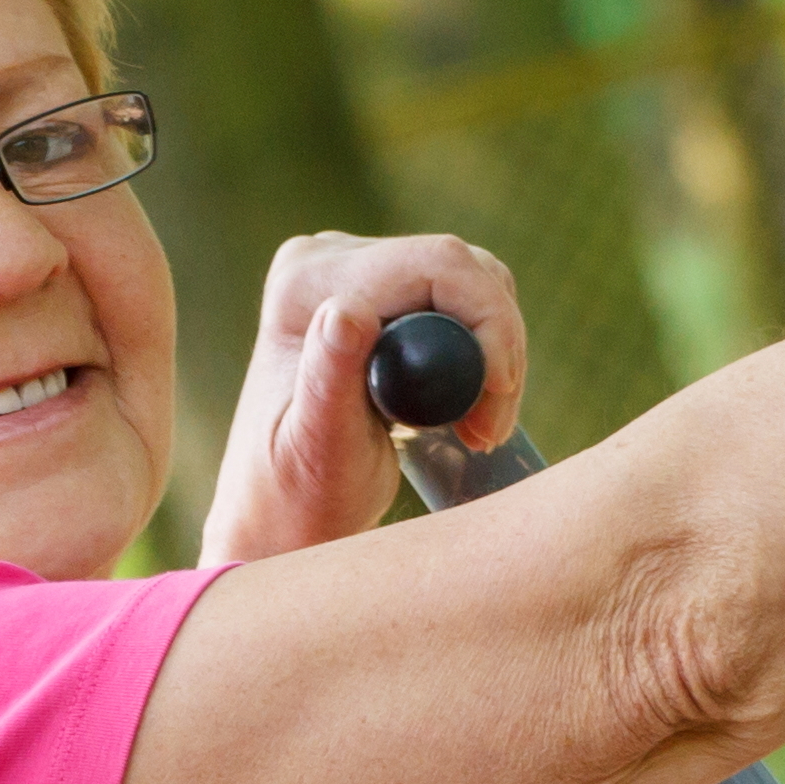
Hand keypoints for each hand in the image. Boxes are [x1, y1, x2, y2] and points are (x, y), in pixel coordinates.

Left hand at [203, 231, 528, 568]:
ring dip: (491, 360)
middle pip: (460, 270)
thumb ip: (330, 377)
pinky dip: (480, 361)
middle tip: (489, 430)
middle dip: (493, 348)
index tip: (498, 396)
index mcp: (306, 282)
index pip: (436, 266)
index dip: (488, 322)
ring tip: (476, 432)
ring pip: (471, 288)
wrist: (287, 522)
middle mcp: (327, 261)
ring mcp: (357, 275)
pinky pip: (462, 310)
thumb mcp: (318, 445)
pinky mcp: (384, 300)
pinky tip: (463, 418)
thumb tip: (349, 310)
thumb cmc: (298, 497)